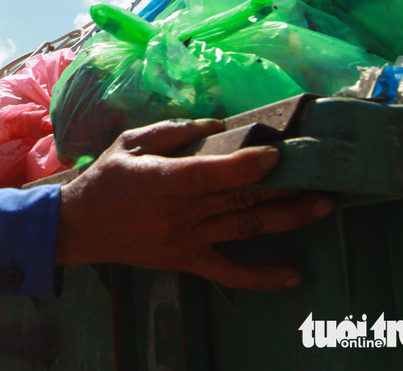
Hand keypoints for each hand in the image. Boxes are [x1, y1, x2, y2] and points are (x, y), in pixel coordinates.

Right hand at [55, 118, 333, 290]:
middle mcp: (177, 213)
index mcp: (160, 181)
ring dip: (287, 218)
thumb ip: (171, 131)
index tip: (275, 154)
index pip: (208, 175)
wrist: (79, 228)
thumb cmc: (104, 180)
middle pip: (238, 199)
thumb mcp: (128, 143)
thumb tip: (218, 124)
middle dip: (283, 185)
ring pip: (244, 229)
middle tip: (321, 170)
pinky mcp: (187, 260)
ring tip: (323, 205)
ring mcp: (185, 240)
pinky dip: (261, 278)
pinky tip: (294, 275)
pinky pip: (229, 273)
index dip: (244, 165)